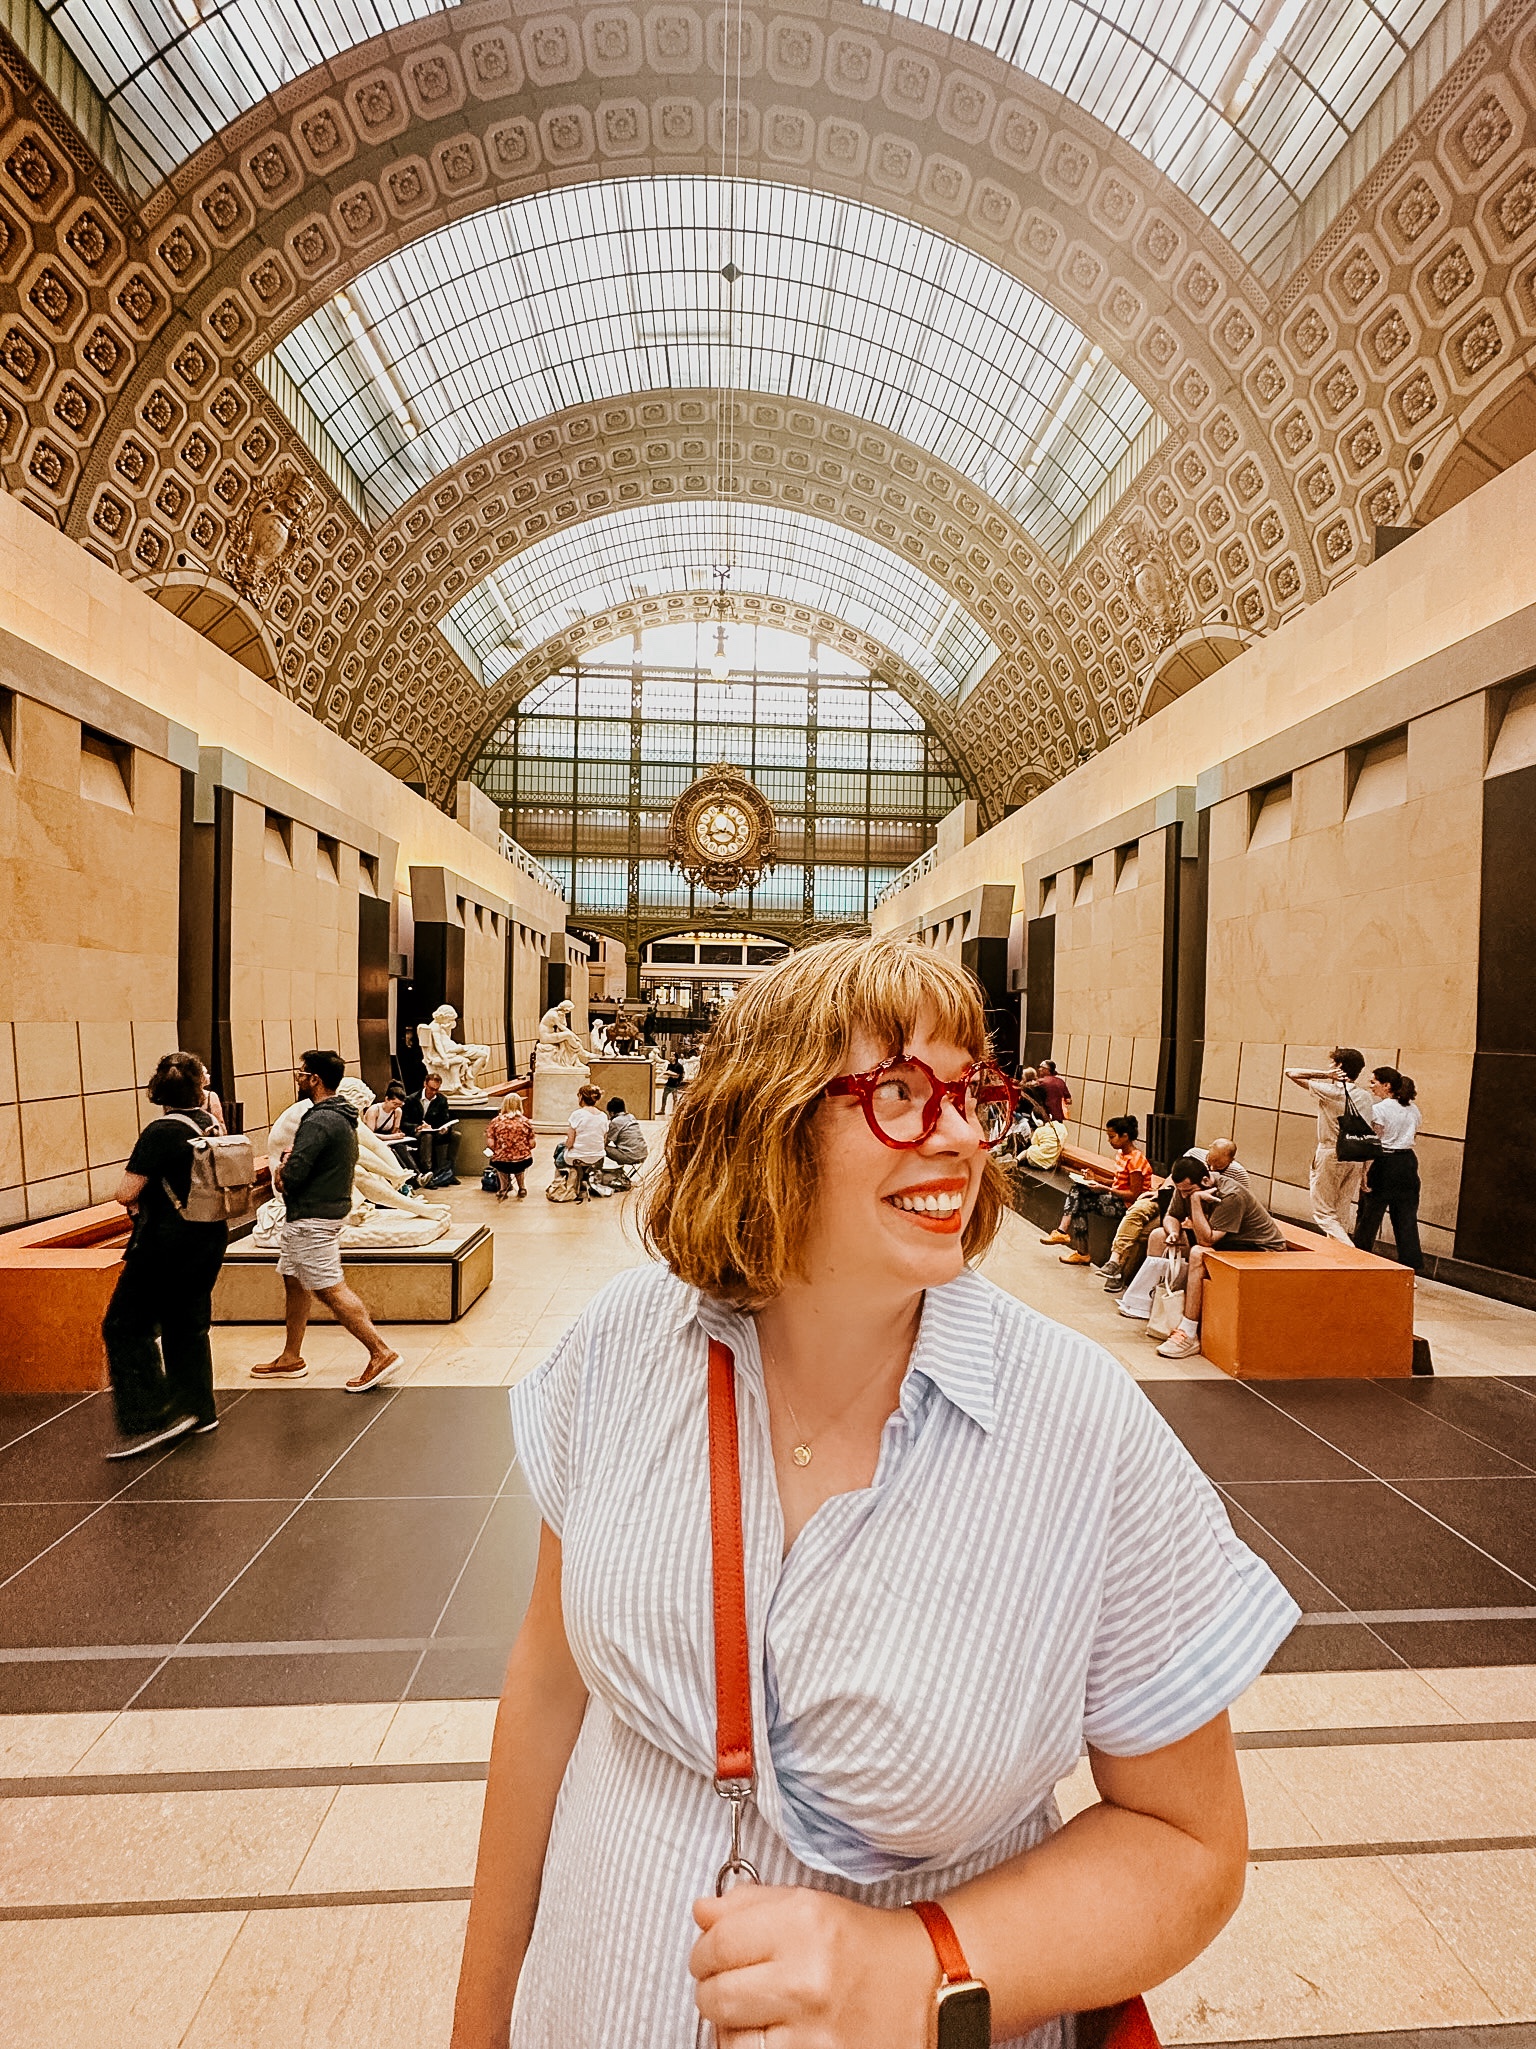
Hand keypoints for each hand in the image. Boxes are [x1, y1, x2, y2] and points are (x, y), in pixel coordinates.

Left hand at [691, 1885, 932, 2048]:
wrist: (927, 1987)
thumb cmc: (867, 1946)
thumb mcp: (811, 1905)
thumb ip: (749, 1905)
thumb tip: (702, 1912)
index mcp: (804, 1923)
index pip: (717, 1941)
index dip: (704, 1950)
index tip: (710, 1953)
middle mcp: (807, 1977)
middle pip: (715, 1994)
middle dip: (712, 1989)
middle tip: (727, 1983)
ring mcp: (813, 2031)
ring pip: (728, 2041)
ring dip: (730, 2028)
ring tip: (751, 2013)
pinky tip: (770, 2035)